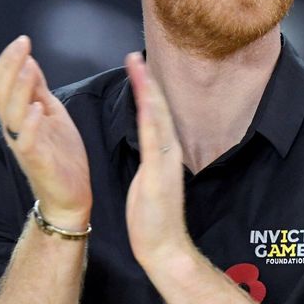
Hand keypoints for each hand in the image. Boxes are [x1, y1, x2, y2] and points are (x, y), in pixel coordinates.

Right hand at [0, 35, 90, 227]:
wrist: (70, 194)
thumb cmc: (61, 154)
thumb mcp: (52, 113)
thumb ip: (38, 90)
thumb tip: (28, 61)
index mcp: (18, 115)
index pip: (3, 84)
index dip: (9, 62)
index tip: (22, 40)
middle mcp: (14, 128)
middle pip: (2, 93)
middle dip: (11, 67)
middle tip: (22, 45)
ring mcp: (24, 144)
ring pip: (12, 113)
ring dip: (20, 89)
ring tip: (28, 68)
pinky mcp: (36, 161)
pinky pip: (27, 141)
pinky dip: (30, 124)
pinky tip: (38, 109)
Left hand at [124, 52, 192, 269]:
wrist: (164, 247)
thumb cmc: (154, 220)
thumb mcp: (150, 183)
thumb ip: (150, 163)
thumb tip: (147, 149)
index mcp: (163, 154)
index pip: (154, 116)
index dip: (147, 91)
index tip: (137, 68)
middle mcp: (168, 152)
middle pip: (158, 109)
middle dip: (147, 81)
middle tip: (135, 56)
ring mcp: (165, 161)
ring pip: (158, 117)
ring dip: (148, 90)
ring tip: (138, 66)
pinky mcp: (159, 172)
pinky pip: (154, 137)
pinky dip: (150, 114)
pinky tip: (144, 98)